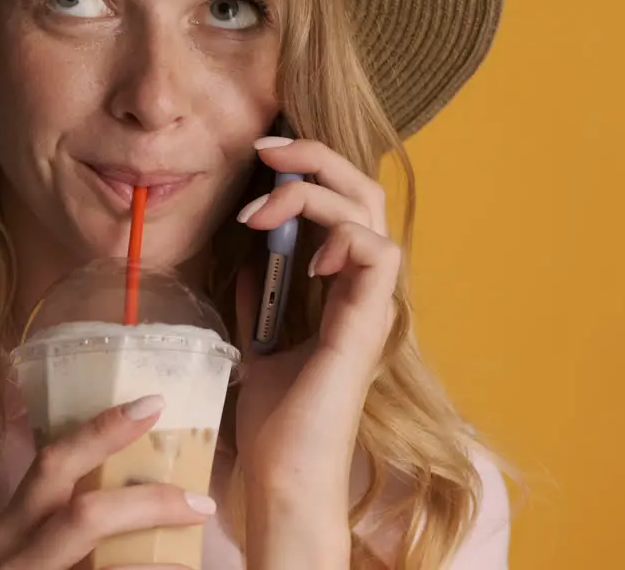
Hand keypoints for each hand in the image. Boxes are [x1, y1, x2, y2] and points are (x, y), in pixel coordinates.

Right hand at [0, 395, 217, 569]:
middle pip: (84, 515)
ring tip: (197, 565)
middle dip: (149, 503)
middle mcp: (14, 560)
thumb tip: (142, 475)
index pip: (51, 463)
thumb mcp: (38, 547)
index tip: (153, 404)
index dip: (102, 430)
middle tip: (200, 502)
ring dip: (164, 566)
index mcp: (10, 530)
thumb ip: (69, 514)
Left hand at [232, 136, 400, 494]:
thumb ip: (260, 299)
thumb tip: (247, 260)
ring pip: (370, 211)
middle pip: (364, 191)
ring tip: (260, 214)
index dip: (307, 170)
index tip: (259, 160)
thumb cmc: (274, 421)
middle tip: (266, 149)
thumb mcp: (256, 342)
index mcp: (341, 289)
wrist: (282, 475)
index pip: (342, 204)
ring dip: (313, 194)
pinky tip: (305, 257)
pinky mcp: (366, 325)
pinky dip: (342, 237)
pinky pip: (377, 254)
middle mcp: (362, 290)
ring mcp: (369, 305)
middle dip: (316, 156)